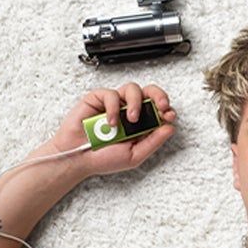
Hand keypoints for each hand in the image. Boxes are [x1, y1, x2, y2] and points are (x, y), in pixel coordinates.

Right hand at [49, 83, 176, 178]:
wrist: (77, 159)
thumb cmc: (103, 158)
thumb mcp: (134, 156)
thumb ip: (153, 142)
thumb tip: (170, 128)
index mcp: (141, 123)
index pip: (158, 109)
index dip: (166, 108)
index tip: (169, 115)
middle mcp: (129, 111)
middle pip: (149, 92)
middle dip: (159, 95)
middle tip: (161, 106)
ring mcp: (115, 104)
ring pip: (132, 88)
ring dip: (136, 102)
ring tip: (132, 119)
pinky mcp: (98, 99)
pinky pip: (111, 94)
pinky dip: (113, 107)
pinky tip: (111, 122)